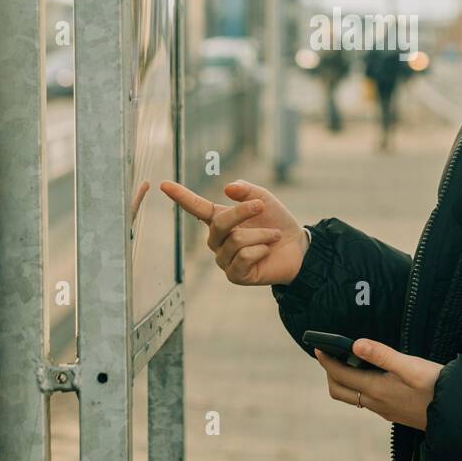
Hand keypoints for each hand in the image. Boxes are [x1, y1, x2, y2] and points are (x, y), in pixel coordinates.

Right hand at [158, 179, 306, 285]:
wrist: (298, 248)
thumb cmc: (276, 223)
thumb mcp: (264, 200)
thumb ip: (246, 191)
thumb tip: (227, 188)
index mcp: (220, 220)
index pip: (196, 208)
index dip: (181, 196)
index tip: (163, 184)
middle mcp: (218, 241)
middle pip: (220, 224)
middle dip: (242, 212)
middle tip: (262, 207)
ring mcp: (225, 260)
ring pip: (237, 241)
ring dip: (261, 235)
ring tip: (273, 236)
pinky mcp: (235, 275)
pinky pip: (244, 257)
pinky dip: (261, 250)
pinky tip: (267, 251)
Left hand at [313, 339, 443, 430]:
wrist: (456, 411)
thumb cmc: (436, 386)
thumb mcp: (411, 365)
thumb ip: (382, 355)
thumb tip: (355, 344)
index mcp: (376, 389)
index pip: (340, 375)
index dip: (326, 360)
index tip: (318, 346)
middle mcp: (376, 403)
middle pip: (340, 390)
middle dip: (330, 372)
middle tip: (330, 353)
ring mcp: (383, 410)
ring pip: (352, 397)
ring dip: (344, 379)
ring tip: (348, 360)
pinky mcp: (392, 412)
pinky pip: (366, 400)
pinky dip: (359, 386)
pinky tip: (371, 374)